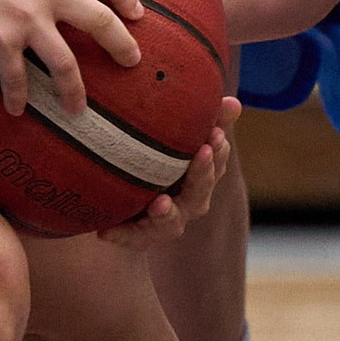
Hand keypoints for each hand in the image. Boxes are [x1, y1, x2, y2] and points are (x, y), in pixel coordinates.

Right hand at [0, 0, 141, 114]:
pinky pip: (17, 78)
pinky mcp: (1, 42)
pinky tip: (17, 109)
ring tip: (78, 107)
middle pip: (100, 22)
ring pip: (65, 62)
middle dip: (122, 45)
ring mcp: (26, 19)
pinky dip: (18, 97)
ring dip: (75, 89)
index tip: (135, 11)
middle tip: (131, 61)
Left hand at [97, 98, 236, 247]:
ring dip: (168, 213)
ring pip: (172, 223)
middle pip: (200, 193)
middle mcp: (187, 203)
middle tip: (203, 151)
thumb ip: (204, 118)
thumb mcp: (174, 132)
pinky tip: (106, 231)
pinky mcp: (138, 236)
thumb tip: (233, 102)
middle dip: (203, 174)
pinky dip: (123, 234)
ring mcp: (164, 223)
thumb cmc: (152, 154)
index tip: (215, 134)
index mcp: (199, 178)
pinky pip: (132, 238)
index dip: (219, 151)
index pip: (216, 165)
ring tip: (161, 203)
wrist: (117, 189)